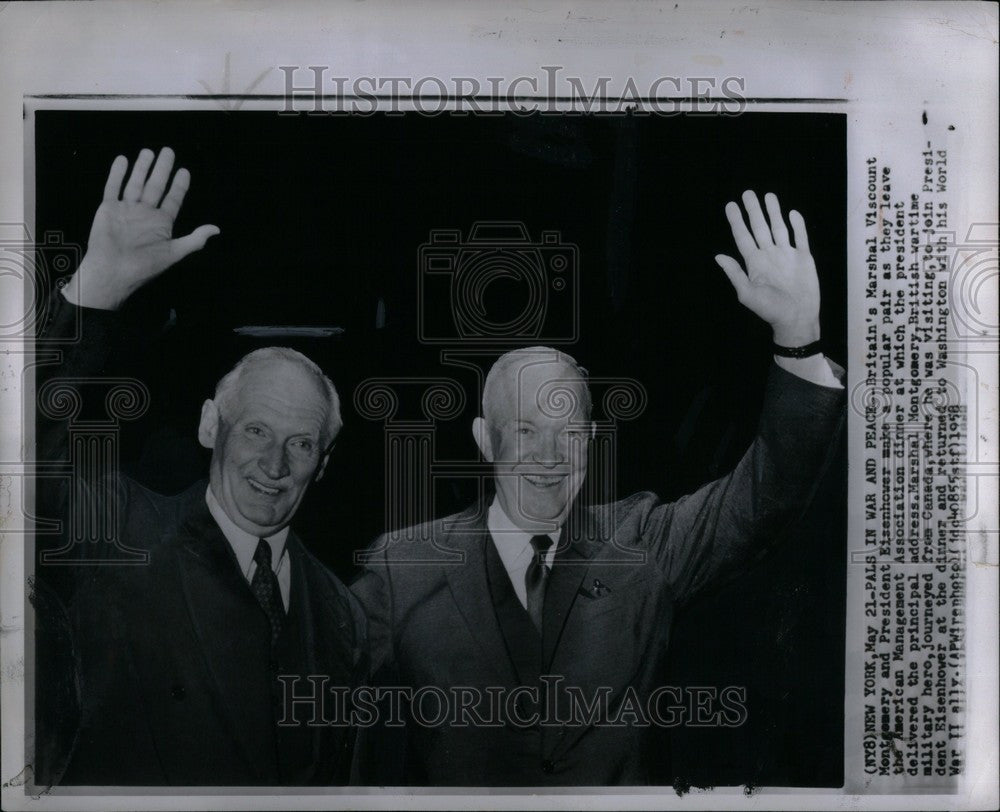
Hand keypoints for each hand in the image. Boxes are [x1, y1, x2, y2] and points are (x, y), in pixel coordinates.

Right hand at [63, 147, 219, 309]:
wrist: (113, 272)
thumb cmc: (144, 266)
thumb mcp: (174, 252)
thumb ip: (195, 239)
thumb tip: (216, 229)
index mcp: (161, 223)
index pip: (173, 199)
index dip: (179, 186)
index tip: (184, 171)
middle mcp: (145, 213)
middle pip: (156, 186)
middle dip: (162, 169)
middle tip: (168, 151)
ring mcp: (127, 210)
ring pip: (136, 183)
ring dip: (142, 168)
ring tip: (148, 152)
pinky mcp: (109, 209)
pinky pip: (113, 188)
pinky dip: (117, 174)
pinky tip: (123, 160)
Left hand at [715, 191, 820, 346]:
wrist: (796, 318)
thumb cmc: (770, 310)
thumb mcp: (747, 293)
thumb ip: (735, 273)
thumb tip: (718, 256)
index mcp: (754, 263)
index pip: (743, 237)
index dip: (736, 221)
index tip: (730, 205)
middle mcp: (769, 255)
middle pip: (760, 227)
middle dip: (753, 210)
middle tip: (747, 193)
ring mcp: (787, 255)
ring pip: (779, 228)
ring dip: (773, 212)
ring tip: (768, 195)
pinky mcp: (804, 259)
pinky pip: (800, 238)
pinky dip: (798, 225)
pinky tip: (792, 213)